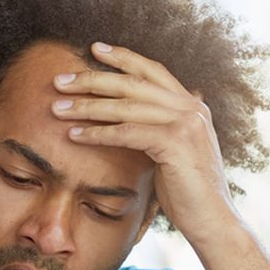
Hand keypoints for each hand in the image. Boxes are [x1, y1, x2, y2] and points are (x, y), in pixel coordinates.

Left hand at [52, 41, 239, 243]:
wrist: (212, 220)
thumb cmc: (188, 193)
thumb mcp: (174, 152)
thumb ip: (159, 130)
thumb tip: (135, 122)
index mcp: (191, 105)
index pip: (153, 71)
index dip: (123, 57)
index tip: (94, 49)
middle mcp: (190, 108)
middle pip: (133, 83)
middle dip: (93, 79)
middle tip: (60, 80)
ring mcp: (185, 124)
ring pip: (126, 106)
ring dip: (87, 106)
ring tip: (57, 108)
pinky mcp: (175, 144)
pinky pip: (127, 132)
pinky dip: (98, 133)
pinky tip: (75, 135)